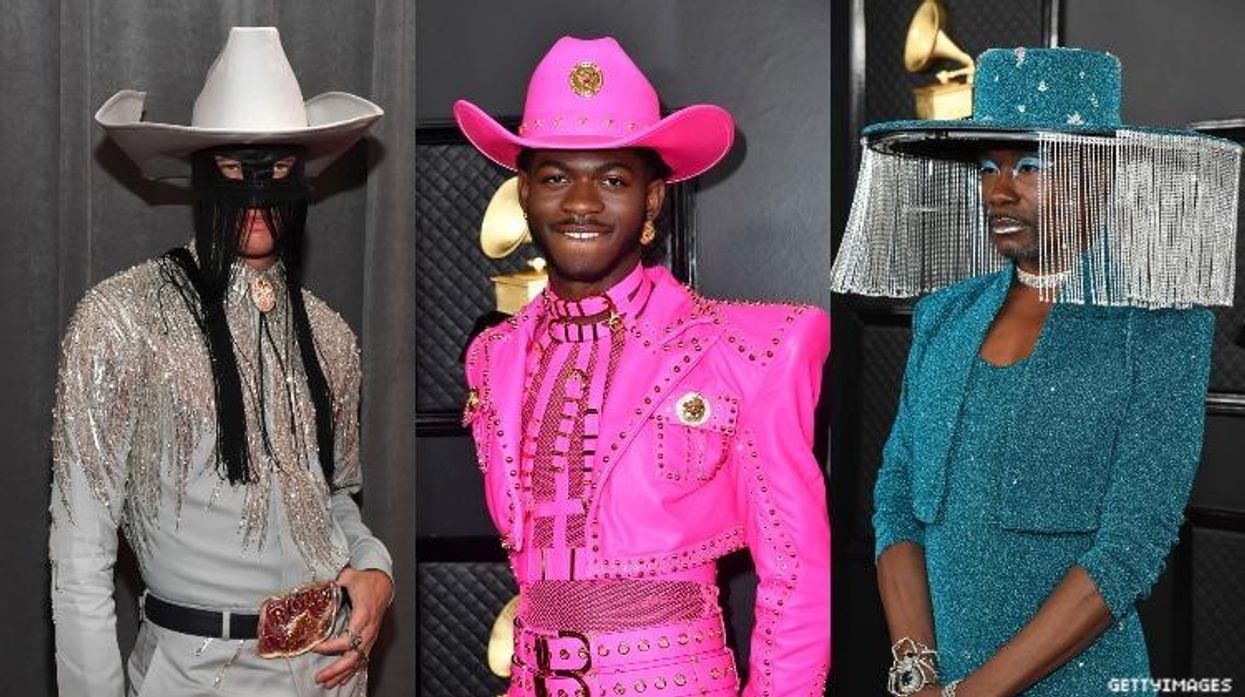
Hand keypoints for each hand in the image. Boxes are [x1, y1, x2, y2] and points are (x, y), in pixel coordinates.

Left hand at [312, 567, 393, 686]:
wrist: (384, 582)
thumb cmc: (366, 580)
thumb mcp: (349, 577)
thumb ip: (334, 583)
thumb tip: (317, 588)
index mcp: (363, 616)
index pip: (347, 639)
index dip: (330, 647)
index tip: (315, 647)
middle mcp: (368, 630)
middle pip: (353, 656)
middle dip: (336, 669)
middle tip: (319, 677)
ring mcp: (371, 636)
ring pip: (358, 661)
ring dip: (342, 674)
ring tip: (327, 683)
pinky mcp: (371, 639)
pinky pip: (362, 658)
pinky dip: (352, 671)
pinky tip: (342, 680)